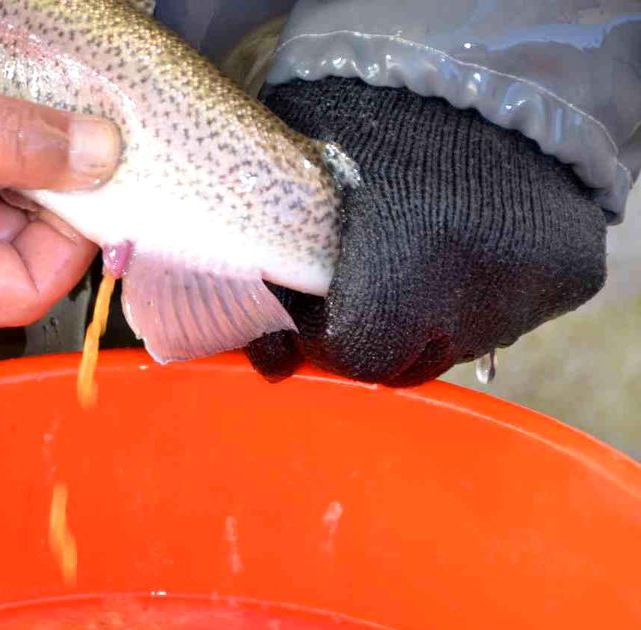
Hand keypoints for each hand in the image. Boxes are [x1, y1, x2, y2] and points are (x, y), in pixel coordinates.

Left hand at [245, 78, 606, 385]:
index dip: (332, 334)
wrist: (467, 57)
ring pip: (470, 337)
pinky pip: (521, 305)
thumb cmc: (361, 115)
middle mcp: (471, 299)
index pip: (359, 358)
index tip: (323, 306)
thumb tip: (271, 353)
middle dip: (387, 330)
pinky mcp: (572, 275)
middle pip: (416, 358)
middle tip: (374, 274)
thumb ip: (284, 270)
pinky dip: (496, 283)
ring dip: (443, 309)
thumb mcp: (297, 183)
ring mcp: (530, 290)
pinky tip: (476, 233)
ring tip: (427, 242)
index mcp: (395, 279)